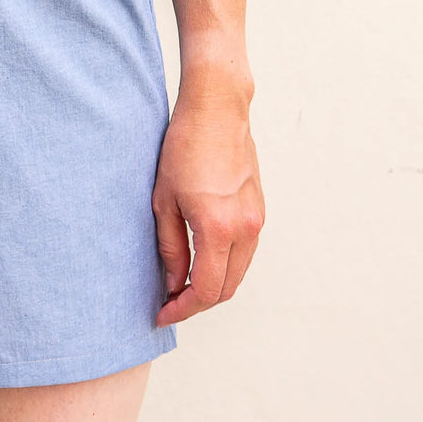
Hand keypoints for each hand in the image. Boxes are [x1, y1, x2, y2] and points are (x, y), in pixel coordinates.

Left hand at [153, 73, 263, 326]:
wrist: (217, 108)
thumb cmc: (185, 146)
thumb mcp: (164, 199)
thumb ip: (170, 247)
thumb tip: (173, 281)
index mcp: (218, 228)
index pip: (206, 289)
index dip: (183, 308)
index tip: (163, 313)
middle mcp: (245, 228)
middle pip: (226, 288)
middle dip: (197, 302)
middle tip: (170, 302)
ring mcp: (256, 219)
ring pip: (238, 272)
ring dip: (214, 285)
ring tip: (182, 284)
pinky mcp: (259, 209)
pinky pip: (245, 251)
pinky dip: (226, 265)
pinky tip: (202, 260)